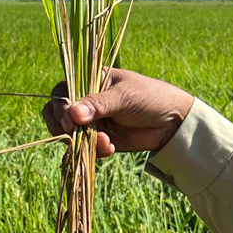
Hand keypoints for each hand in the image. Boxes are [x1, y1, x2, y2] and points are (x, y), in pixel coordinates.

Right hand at [42, 68, 194, 155]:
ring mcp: (92, 122)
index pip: (62, 92)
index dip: (60, 106)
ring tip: (104, 142)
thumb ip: (98, 104)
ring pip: (70, 135)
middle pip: (59, 115)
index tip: (69, 119)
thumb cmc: (150, 97)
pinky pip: (85, 148)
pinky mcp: (100, 140)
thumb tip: (72, 114)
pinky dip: (93, 151)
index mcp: (90, 82)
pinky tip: (110, 148)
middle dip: (65, 127)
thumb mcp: (123, 96)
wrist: (173, 122)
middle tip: (75, 133)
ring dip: (82, 141)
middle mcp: (87, 102)